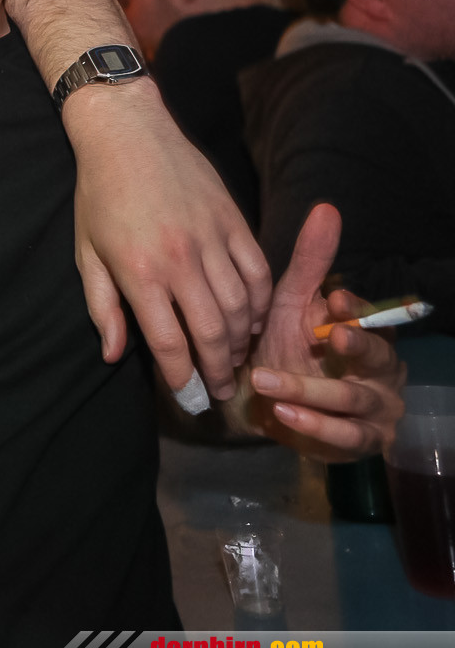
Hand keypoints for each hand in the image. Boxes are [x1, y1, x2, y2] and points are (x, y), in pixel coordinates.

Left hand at [65, 81, 272, 400]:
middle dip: (218, 370)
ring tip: (236, 360)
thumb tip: (112, 354)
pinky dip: (262, 303)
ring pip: (242, 308)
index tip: (188, 397)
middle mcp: (180, 260)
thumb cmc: (98, 194)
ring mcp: (212, 239)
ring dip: (243, 342)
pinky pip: (259, 273)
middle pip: (213, 333)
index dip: (182, 377)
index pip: (170, 342)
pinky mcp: (234, 220)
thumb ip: (102, 307)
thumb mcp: (87, 252)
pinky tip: (255, 320)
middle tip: (219, 391)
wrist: (127, 133)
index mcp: (139, 271)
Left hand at [241, 203, 406, 461]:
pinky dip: (315, 426)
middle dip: (356, 346)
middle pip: (378, 358)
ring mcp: (375, 407)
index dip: (356, 310)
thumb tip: (326, 207)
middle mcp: (382, 370)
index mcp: (368, 332)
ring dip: (310, 390)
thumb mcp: (291, 302)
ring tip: (267, 380)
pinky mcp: (359, 440)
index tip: (333, 300)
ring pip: (354, 399)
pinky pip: (345, 436)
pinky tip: (283, 414)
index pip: (372, 318)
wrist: (266, 402)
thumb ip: (311, 262)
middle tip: (331, 335)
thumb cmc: (286, 345)